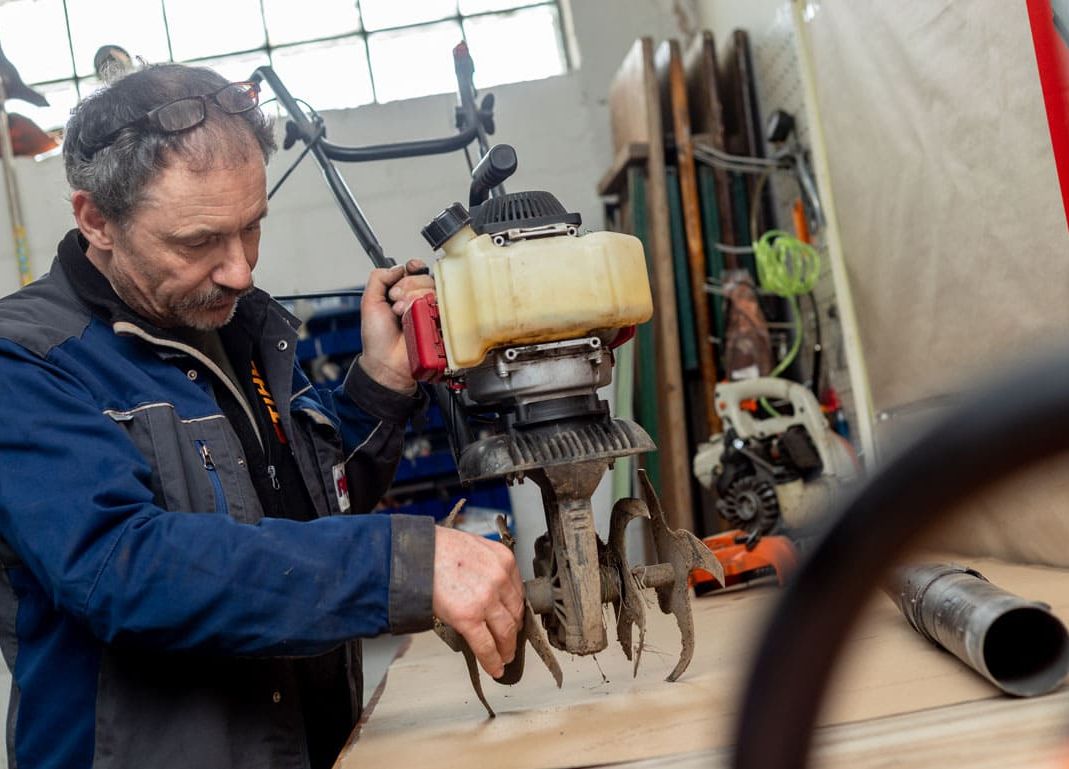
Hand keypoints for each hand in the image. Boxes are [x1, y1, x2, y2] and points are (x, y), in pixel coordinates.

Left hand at [359, 259, 434, 392]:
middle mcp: (419, 301)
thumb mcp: (369, 302)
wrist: (386, 363)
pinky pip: (441, 307)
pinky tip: (414, 320)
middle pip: (424, 279)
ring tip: (401, 314)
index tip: (409, 270)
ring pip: (432, 291)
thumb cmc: (377, 339)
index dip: (414, 268)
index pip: (416, 271)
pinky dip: (425, 310)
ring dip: (413, 300)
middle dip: (406, 287)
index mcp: (404, 293)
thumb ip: (378, 278)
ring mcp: (431, 312)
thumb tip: (397, 267)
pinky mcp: (440, 324)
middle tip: (395, 304)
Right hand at [433, 527, 524, 678]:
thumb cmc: (438, 549)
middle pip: (515, 613)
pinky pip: (486, 645)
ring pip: (505, 632)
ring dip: (507, 649)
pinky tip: (495, 668)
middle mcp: (499, 578)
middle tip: (512, 642)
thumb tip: (490, 590)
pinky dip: (492, 660)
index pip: (517, 593)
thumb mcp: (475, 549)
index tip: (515, 620)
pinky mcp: (468, 617)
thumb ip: (488, 569)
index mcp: (503, 560)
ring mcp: (486, 599)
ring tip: (505, 657)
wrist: (415, 553)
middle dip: (514, 632)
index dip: (516, 611)